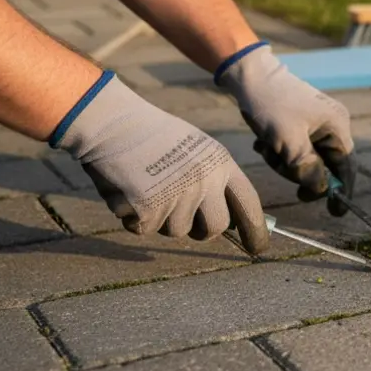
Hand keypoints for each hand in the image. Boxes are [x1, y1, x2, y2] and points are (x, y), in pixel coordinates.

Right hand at [52, 72, 270, 251]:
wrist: (112, 122)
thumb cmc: (151, 136)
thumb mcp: (194, 151)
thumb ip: (211, 181)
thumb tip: (224, 221)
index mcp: (220, 163)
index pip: (248, 202)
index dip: (255, 228)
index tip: (259, 248)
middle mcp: (206, 180)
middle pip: (215, 228)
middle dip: (199, 230)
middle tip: (179, 215)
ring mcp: (179, 195)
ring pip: (175, 231)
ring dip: (159, 218)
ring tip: (146, 186)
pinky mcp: (150, 208)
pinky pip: (144, 230)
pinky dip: (133, 218)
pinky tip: (128, 190)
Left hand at [215, 43, 357, 215]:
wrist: (248, 74)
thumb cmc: (271, 106)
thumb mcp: (288, 142)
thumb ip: (308, 169)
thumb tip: (321, 190)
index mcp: (337, 126)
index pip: (347, 167)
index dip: (343, 191)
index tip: (335, 213)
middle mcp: (331, 124)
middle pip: (324, 164)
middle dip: (298, 171)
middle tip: (279, 166)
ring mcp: (315, 122)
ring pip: (305, 158)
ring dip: (283, 161)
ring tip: (265, 148)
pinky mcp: (299, 121)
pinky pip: (295, 147)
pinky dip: (279, 151)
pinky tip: (262, 142)